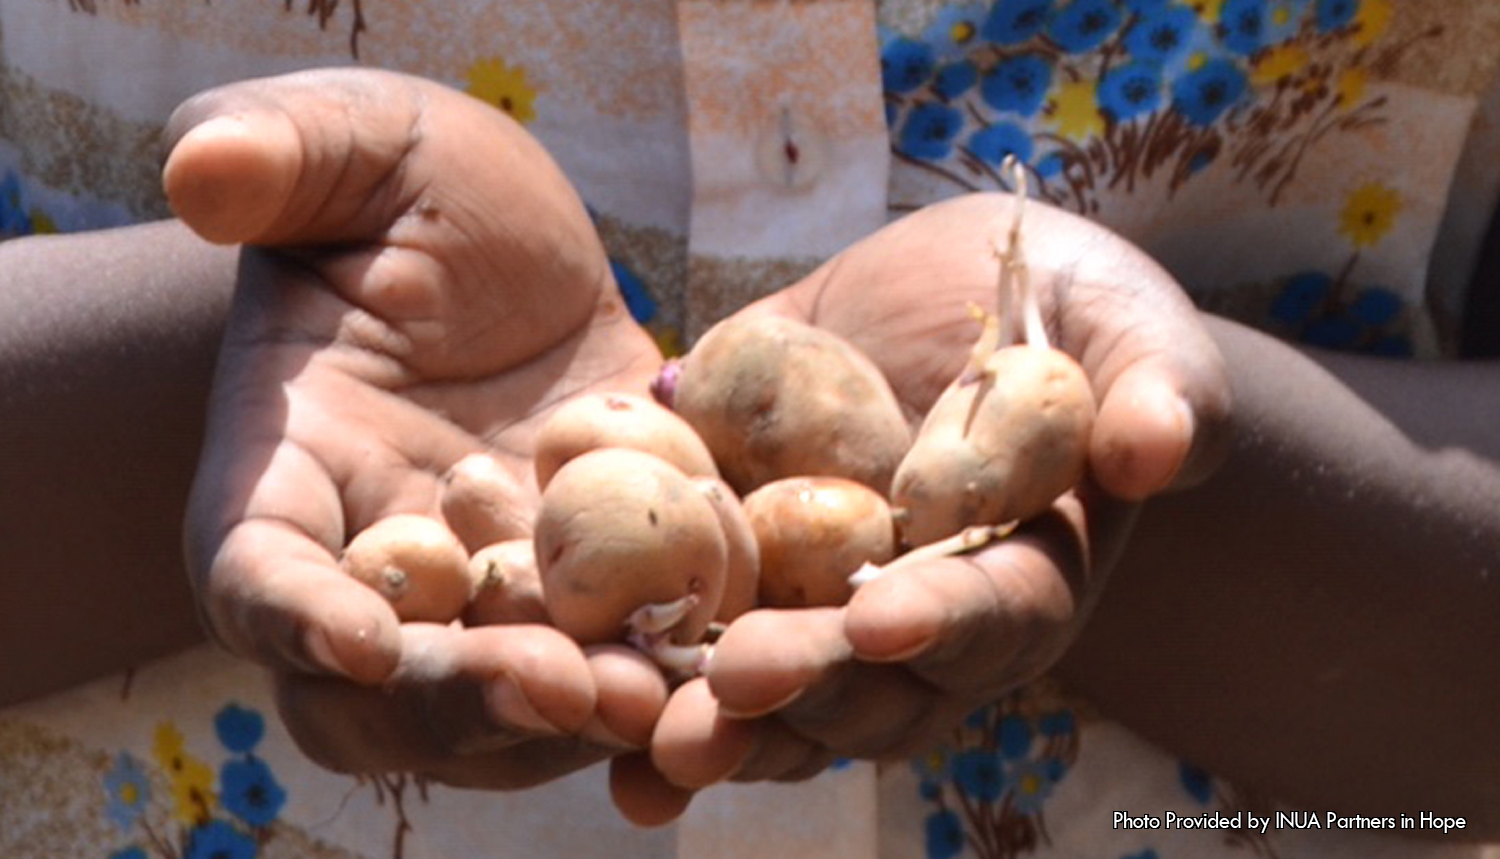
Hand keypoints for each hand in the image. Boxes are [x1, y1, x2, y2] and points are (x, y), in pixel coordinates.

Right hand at [166, 69, 668, 788]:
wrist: (510, 245)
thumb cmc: (402, 184)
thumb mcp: (354, 146)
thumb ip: (273, 154)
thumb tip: (200, 169)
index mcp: (284, 472)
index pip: (257, 570)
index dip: (296, 616)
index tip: (362, 643)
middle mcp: (379, 560)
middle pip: (387, 685)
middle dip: (465, 700)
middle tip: (561, 688)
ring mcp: (492, 590)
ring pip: (511, 697)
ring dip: (579, 709)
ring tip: (659, 695)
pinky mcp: (596, 586)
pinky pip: (625, 651)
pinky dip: (669, 672)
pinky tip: (735, 664)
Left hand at [624, 192, 1232, 812]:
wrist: (952, 301)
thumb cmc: (1064, 306)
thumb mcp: (1119, 318)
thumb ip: (1160, 385)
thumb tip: (1161, 447)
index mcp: (1025, 576)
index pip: (996, 614)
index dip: (946, 620)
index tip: (885, 614)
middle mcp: (923, 628)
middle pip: (872, 687)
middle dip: (806, 691)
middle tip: (733, 688)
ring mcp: (825, 616)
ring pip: (778, 703)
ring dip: (715, 727)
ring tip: (646, 741)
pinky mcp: (741, 582)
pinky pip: (693, 649)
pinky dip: (646, 692)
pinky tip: (588, 722)